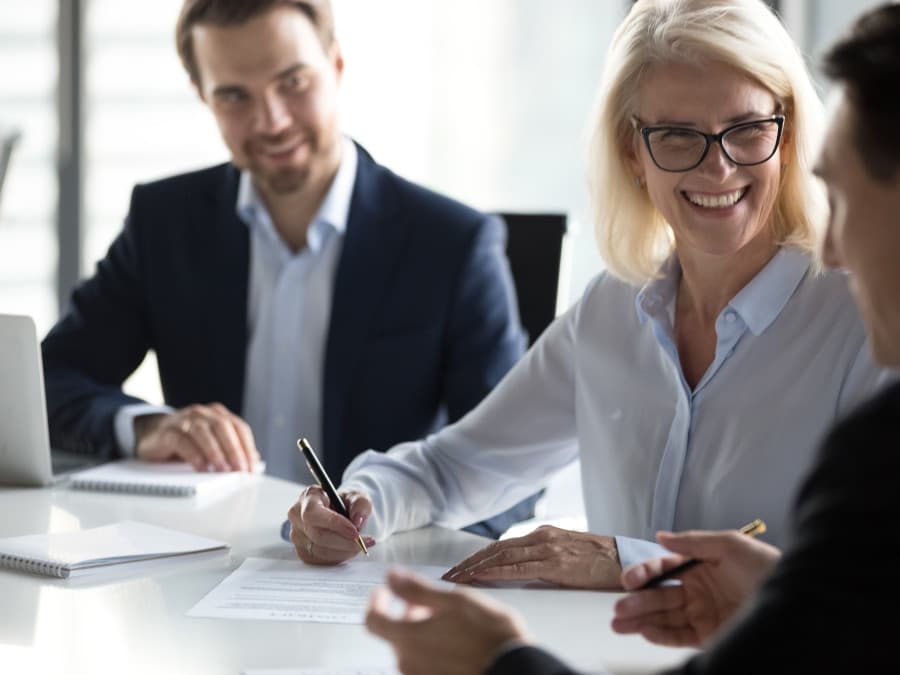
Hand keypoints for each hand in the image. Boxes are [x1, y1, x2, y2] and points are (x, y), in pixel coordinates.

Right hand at [134, 403, 259, 471]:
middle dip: (235, 450)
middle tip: (241, 470)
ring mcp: (185, 420)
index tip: (252, 467)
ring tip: (224, 470)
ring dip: (216, 453)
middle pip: (224, 428)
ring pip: (204, 433)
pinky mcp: (168, 432)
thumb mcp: (212, 442)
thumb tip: (254, 460)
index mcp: (218, 414)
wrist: (152, 434)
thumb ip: (231, 447)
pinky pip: (183, 442)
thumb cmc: (187, 440)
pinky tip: (202, 468)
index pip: (239, 428)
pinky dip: (195, 456)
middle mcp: (203, 413)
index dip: (248, 447)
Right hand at [287, 485, 375, 563]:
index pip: (313, 514)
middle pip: (317, 535)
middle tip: (364, 541)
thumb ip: (361, 505)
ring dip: (344, 551)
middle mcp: (297, 516)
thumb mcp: (358, 496)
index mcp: (308, 497)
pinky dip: (339, 557)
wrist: (341, 513)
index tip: (355, 531)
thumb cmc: (346, 503)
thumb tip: (358, 521)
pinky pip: (321, 560)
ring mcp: (297, 536)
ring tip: (360, 544)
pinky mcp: (303, 552)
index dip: (334, 524)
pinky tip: (349, 549)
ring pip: (320, 551)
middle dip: (344, 541)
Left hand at [366, 569, 530, 674]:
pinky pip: (423, 664)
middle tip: (427, 602)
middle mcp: (409, 663)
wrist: (514, 670)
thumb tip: (391, 576)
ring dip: (419, 630)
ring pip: (409, 649)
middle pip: (392, 634)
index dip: (376, 601)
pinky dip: (430, 648)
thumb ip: (417, 589)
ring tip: (447, 620)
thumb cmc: (490, 636)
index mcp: (408, 639)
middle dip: (404, 613)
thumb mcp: (454, 601)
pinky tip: (454, 640)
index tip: (385, 591)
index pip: (373, 620)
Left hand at [442, 525, 620, 588]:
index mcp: (543, 535)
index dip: (477, 556)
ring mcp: (549, 548)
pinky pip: (520, 567)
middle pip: (496, 548)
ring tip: (458, 578)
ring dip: (476, 567)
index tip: (459, 568)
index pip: (502, 545)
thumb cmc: (599, 562)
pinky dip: (497, 570)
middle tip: (449, 575)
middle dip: (469, 562)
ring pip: (503, 555)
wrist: (627, 560)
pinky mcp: (557, 563)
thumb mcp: (566, 556)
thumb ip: (542, 559)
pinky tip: (482, 576)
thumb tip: (518, 570)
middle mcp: (542, 537)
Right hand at [612, 529, 781, 646]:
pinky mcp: (709, 637)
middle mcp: (698, 591)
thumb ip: (693, 542)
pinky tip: (643, 631)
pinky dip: (659, 635)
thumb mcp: (730, 544)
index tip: (629, 580)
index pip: (664, 569)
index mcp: (701, 567)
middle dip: (636, 602)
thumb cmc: (767, 568)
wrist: (798, 603)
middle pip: (660, 596)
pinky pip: (679, 636)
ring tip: (619, 623)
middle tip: (619, 607)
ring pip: (664, 617)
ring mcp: (703, 615)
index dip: (645, 574)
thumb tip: (661, 536)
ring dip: (640, 619)